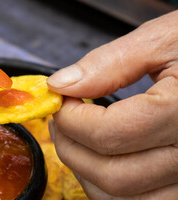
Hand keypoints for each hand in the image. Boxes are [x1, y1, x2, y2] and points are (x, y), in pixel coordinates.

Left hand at [47, 10, 177, 198]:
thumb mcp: (163, 40)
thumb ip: (109, 63)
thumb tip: (61, 84)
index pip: (109, 134)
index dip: (71, 119)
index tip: (62, 100)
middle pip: (114, 176)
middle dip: (71, 148)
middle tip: (62, 120)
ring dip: (87, 172)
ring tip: (77, 139)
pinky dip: (112, 186)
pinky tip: (104, 158)